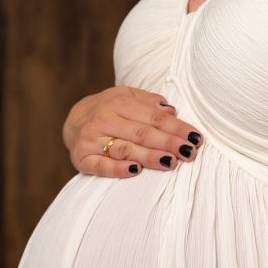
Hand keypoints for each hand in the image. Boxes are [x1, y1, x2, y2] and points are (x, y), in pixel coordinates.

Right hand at [62, 86, 203, 177]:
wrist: (72, 122)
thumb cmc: (108, 110)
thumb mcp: (126, 97)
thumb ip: (149, 103)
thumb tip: (172, 110)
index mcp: (118, 103)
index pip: (153, 117)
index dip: (176, 127)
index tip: (195, 137)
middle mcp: (103, 119)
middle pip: (141, 133)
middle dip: (168, 143)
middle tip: (189, 152)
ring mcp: (91, 139)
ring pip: (124, 149)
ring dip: (149, 156)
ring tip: (170, 161)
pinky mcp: (82, 158)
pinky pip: (101, 166)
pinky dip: (117, 169)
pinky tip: (135, 170)